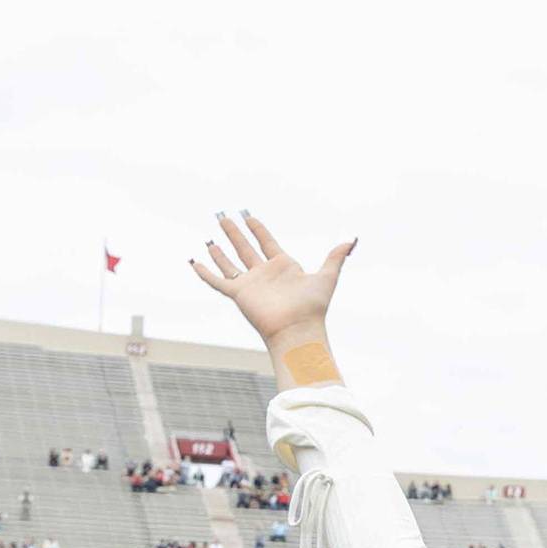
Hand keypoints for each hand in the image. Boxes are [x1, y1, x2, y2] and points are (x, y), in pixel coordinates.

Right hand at [190, 213, 355, 359]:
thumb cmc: (313, 308)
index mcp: (283, 267)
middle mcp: (265, 275)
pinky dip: (205, 273)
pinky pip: (217, 281)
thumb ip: (335, 258)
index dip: (258, 229)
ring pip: (230, 263)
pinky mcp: (239, 294)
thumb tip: (351, 242)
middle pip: (245, 248)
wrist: (298, 330)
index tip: (249, 217)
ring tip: (210, 237)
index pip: (267, 242)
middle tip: (223, 217)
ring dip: (220, 251)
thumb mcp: (327, 277)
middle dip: (235, 233)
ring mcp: (251, 285)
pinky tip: (195, 262)